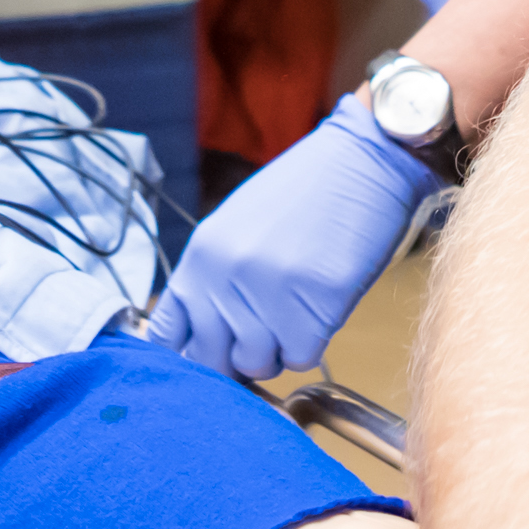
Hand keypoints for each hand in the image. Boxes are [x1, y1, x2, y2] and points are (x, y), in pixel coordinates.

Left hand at [152, 95, 438, 379]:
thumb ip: (211, 281)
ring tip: (294, 309)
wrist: (363, 163)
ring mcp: (269, 294)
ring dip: (276, 349)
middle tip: (263, 329)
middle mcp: (224, 278)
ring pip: (256, 365)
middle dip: (235, 356)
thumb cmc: (302, 195)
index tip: (210, 351)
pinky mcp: (314, 308)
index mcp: (199, 257)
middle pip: (210, 361)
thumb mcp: (236, 227)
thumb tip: (200, 342)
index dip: (188, 353)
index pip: (166, 335)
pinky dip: (311, 342)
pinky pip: (300, 358)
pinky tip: (318, 306)